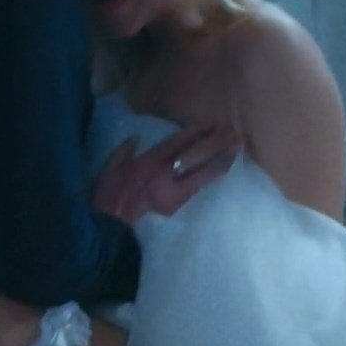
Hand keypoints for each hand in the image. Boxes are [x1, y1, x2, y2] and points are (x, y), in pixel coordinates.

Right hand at [93, 122, 240, 222]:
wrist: (112, 223)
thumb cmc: (109, 195)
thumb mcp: (111, 167)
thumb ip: (124, 150)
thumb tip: (136, 139)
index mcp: (148, 160)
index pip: (176, 141)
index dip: (194, 131)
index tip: (209, 122)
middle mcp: (163, 171)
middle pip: (194, 152)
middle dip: (214, 140)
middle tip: (231, 130)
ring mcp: (172, 187)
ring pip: (202, 170)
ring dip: (220, 157)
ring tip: (236, 147)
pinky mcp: (177, 203)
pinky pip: (199, 186)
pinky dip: (213, 175)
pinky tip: (225, 168)